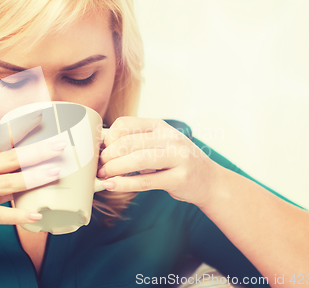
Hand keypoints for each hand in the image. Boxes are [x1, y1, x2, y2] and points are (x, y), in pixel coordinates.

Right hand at [0, 113, 66, 248]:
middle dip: (36, 151)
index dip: (21, 129)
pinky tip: (36, 216)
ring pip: (6, 183)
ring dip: (33, 178)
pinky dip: (17, 215)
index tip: (41, 117)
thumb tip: (32, 169)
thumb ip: (2, 174)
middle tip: (60, 145)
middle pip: (9, 158)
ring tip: (55, 173)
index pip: (1, 140)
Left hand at [97, 117, 220, 206]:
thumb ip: (136, 143)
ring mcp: (178, 157)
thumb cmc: (177, 162)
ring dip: (115, 168)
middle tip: (99, 165)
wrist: (209, 180)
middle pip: (129, 142)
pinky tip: (111, 185)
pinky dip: (125, 183)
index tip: (101, 149)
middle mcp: (170, 138)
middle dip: (108, 155)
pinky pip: (146, 181)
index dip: (108, 137)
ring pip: (137, 160)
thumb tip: (101, 146)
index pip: (126, 124)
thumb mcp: (159, 145)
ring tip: (103, 175)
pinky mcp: (179, 178)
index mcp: (160, 126)